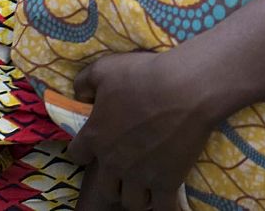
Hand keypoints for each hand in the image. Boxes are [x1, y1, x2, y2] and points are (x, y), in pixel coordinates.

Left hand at [70, 50, 219, 210]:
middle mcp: (114, 162)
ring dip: (136, 193)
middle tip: (126, 165)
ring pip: (131, 201)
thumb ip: (85, 82)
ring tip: (146, 182)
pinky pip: (162, 208)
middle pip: (105, 186)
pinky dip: (162, 206)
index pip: (77, 155)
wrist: (186, 88)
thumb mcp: (107, 68)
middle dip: (113, 178)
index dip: (85, 149)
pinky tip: (165, 196)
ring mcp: (141, 176)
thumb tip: (79, 94)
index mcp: (96, 137)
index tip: (96, 143)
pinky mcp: (168, 182)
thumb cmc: (145, 75)